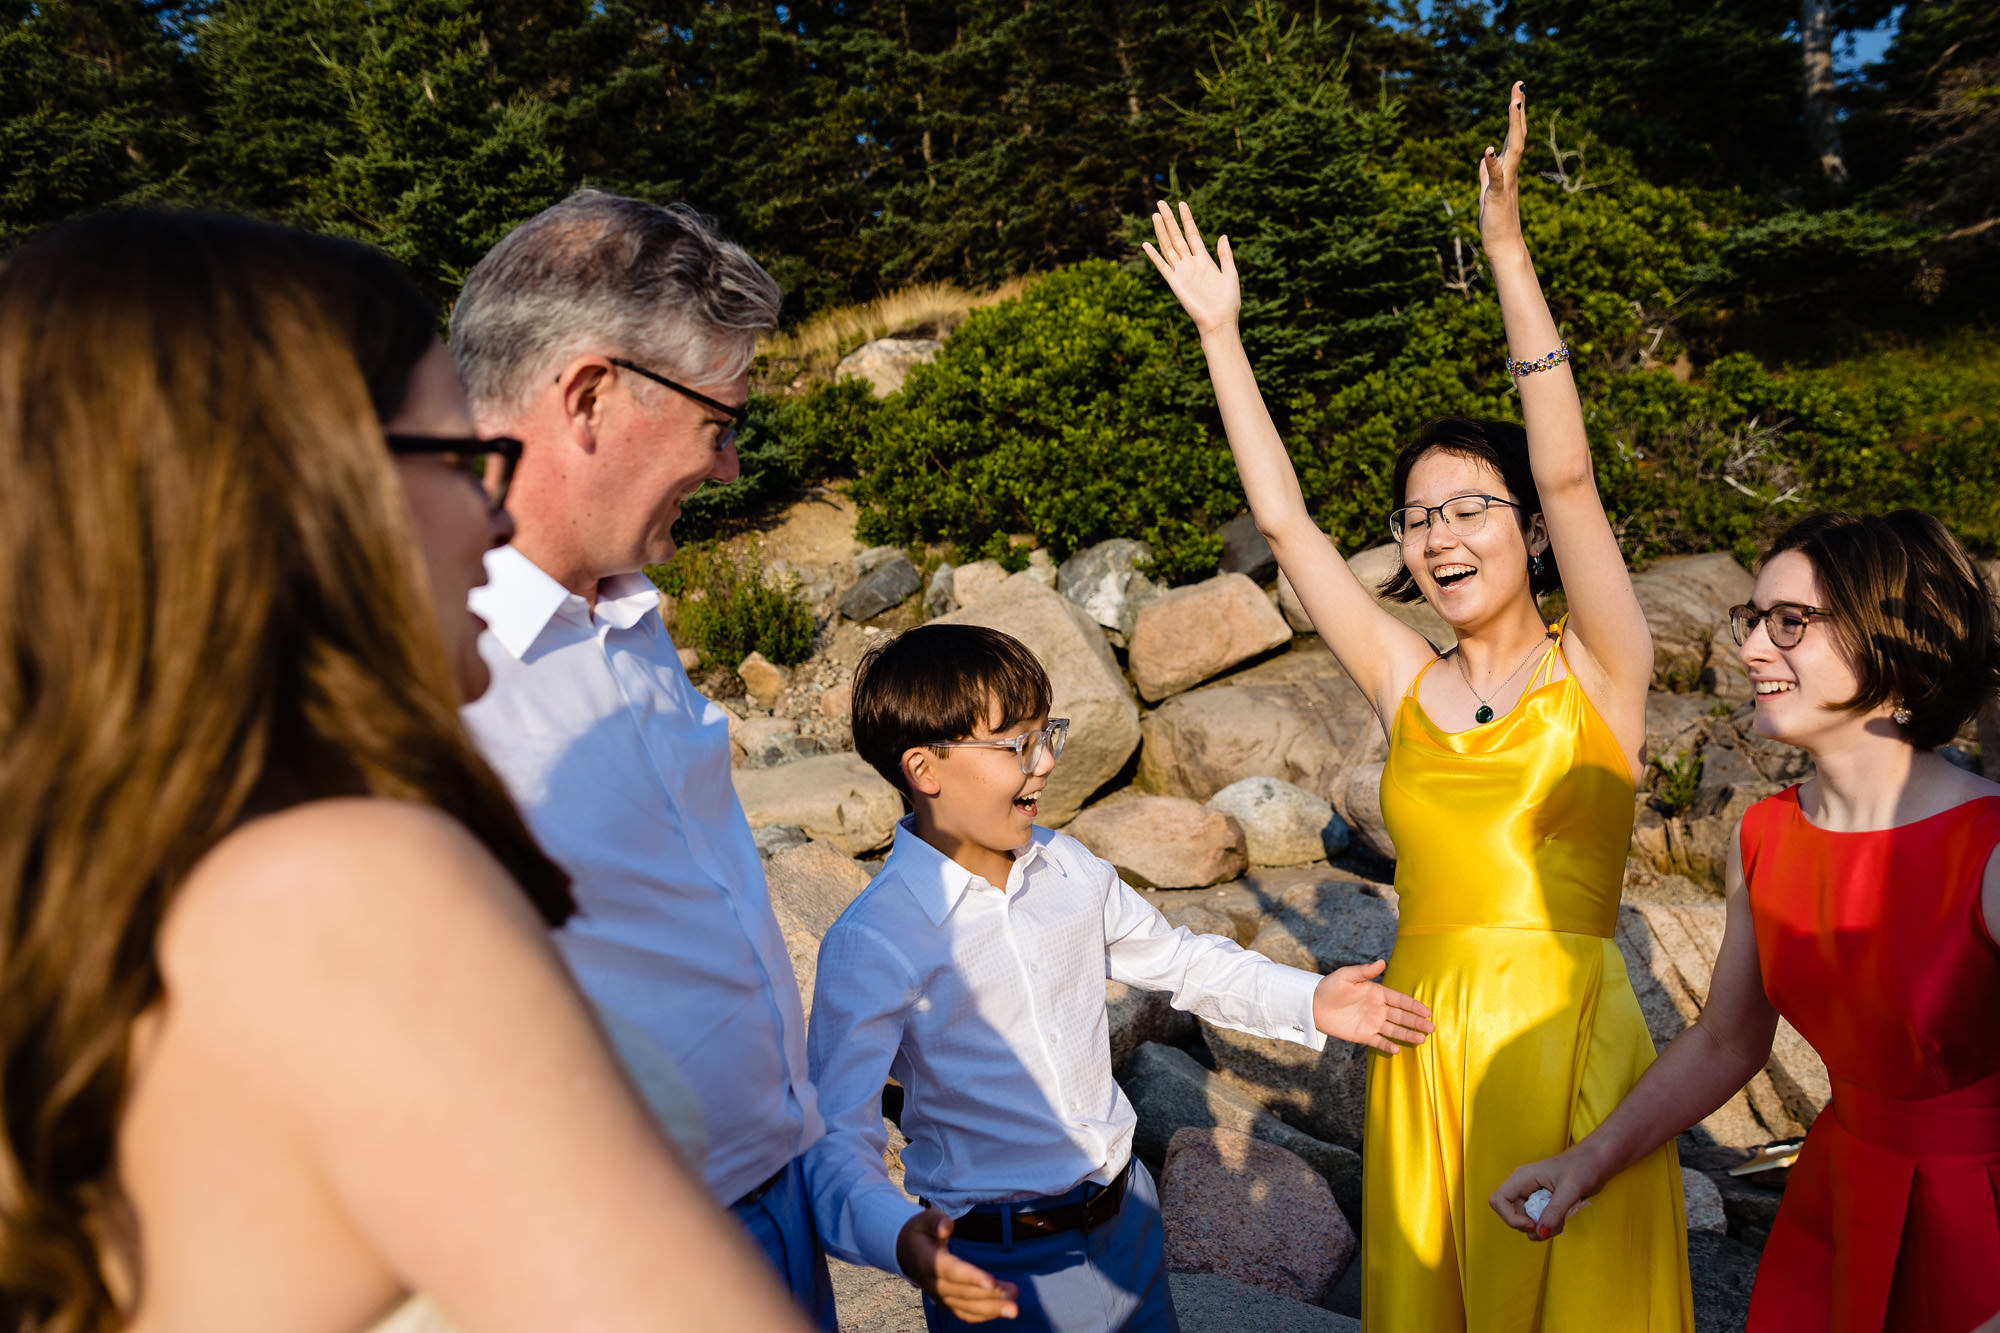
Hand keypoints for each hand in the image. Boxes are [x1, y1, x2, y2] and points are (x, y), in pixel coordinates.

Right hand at [896, 1207, 1018, 1321]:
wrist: (906, 1252)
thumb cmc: (921, 1231)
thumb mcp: (925, 1219)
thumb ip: (936, 1220)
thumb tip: (947, 1226)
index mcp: (926, 1261)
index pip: (950, 1271)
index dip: (970, 1277)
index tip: (991, 1281)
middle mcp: (932, 1283)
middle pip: (962, 1292)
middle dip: (989, 1295)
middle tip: (1013, 1293)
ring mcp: (939, 1296)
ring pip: (965, 1307)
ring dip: (990, 1309)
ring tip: (1013, 1309)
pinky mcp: (946, 1303)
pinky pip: (964, 1314)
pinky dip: (982, 1316)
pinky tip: (1000, 1312)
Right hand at [1141, 200, 1240, 337]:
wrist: (1220, 321)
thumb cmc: (1229, 301)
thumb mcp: (1231, 274)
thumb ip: (1225, 255)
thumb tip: (1222, 235)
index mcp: (1204, 260)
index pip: (1192, 233)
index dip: (1187, 218)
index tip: (1182, 203)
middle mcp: (1190, 263)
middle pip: (1177, 236)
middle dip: (1170, 220)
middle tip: (1161, 203)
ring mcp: (1181, 272)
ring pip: (1168, 247)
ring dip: (1161, 232)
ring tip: (1155, 215)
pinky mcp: (1175, 283)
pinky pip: (1162, 266)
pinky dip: (1154, 256)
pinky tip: (1146, 244)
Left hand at [1311, 959, 1434, 1053]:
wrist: (1313, 1004)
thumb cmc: (1330, 987)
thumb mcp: (1347, 976)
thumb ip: (1365, 971)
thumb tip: (1382, 962)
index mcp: (1377, 993)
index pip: (1400, 1000)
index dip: (1414, 1005)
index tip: (1427, 1011)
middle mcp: (1378, 1009)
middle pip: (1401, 1016)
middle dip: (1416, 1022)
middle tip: (1431, 1028)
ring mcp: (1372, 1023)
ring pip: (1394, 1030)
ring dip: (1407, 1035)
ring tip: (1422, 1040)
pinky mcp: (1363, 1035)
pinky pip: (1378, 1041)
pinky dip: (1387, 1046)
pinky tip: (1397, 1050)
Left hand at [1477, 81, 1528, 253]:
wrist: (1503, 243)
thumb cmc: (1496, 219)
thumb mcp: (1488, 190)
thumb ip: (1487, 173)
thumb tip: (1484, 158)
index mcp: (1508, 168)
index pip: (1514, 135)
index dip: (1515, 113)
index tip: (1517, 90)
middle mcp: (1511, 170)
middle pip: (1518, 134)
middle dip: (1518, 110)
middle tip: (1519, 85)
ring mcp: (1506, 181)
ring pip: (1513, 149)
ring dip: (1514, 126)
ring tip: (1514, 103)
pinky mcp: (1496, 195)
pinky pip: (1495, 177)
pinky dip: (1492, 164)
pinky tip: (1488, 150)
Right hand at [1489, 1147, 1601, 1240]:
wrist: (1598, 1161)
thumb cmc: (1583, 1167)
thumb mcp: (1570, 1190)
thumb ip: (1554, 1211)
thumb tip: (1540, 1233)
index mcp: (1522, 1178)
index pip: (1499, 1201)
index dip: (1510, 1218)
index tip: (1532, 1225)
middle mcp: (1524, 1187)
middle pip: (1513, 1215)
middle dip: (1531, 1227)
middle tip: (1552, 1227)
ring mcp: (1533, 1195)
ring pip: (1527, 1221)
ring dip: (1543, 1229)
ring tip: (1562, 1222)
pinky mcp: (1544, 1203)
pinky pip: (1539, 1221)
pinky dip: (1550, 1226)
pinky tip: (1563, 1220)